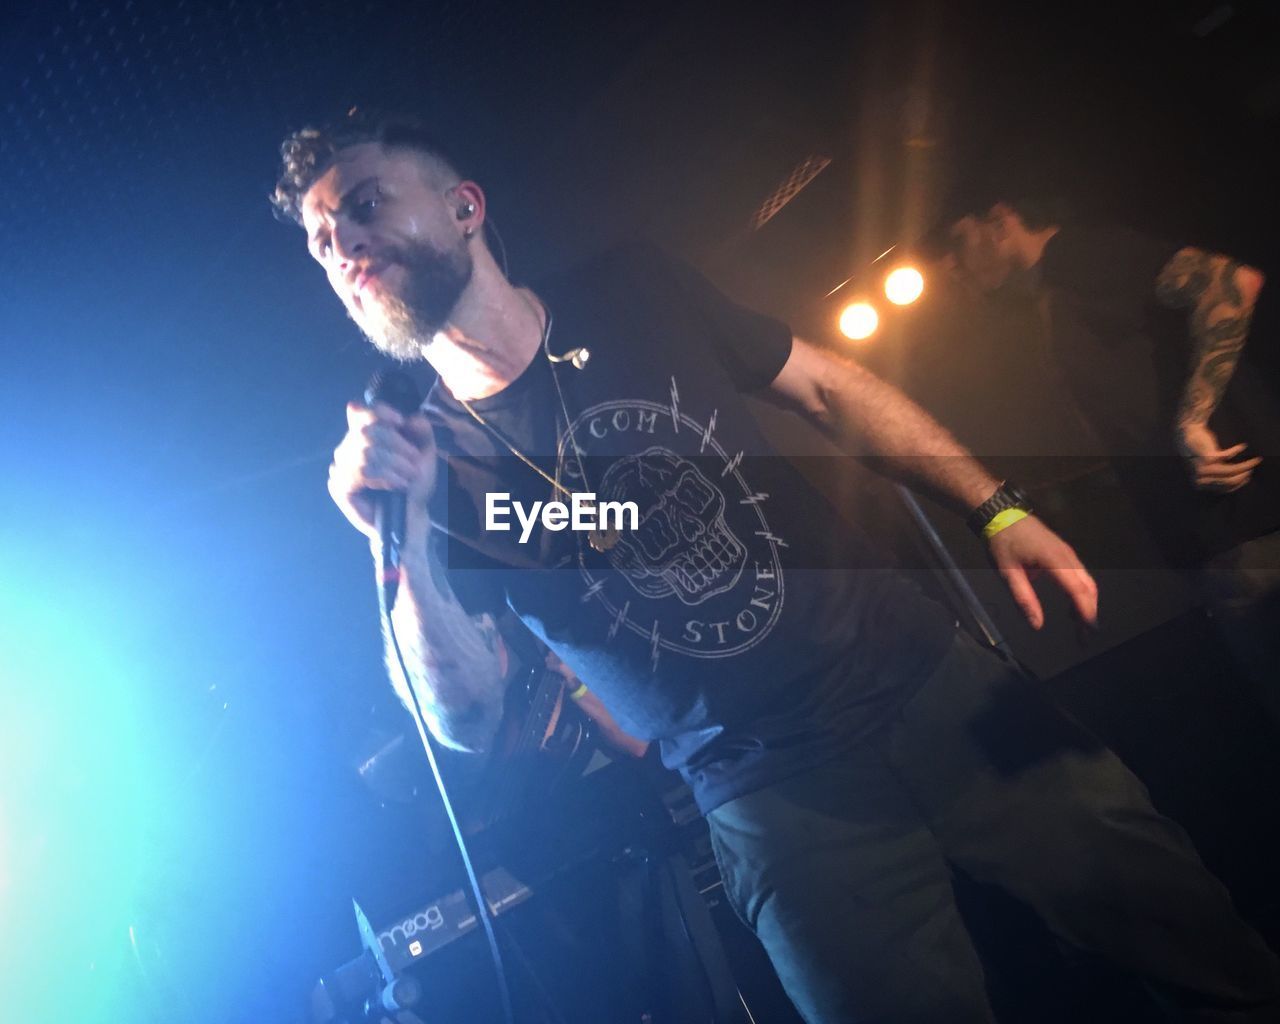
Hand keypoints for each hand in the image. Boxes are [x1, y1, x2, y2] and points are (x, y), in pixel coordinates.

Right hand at [328, 401, 437, 540]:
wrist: (411, 517)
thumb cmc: (414, 484)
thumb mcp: (425, 452)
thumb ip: (421, 430)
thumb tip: (410, 418)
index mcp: (364, 435)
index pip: (361, 412)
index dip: (379, 412)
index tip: (400, 422)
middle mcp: (348, 447)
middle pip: (367, 431)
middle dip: (397, 446)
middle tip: (413, 464)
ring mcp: (340, 467)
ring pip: (365, 452)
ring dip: (394, 465)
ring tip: (407, 478)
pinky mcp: (339, 487)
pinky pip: (360, 472)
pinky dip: (383, 477)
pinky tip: (394, 486)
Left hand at [987, 516, 1097, 630]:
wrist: (1000, 513)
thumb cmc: (1002, 541)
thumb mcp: (1007, 572)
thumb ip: (1023, 598)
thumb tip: (1036, 624)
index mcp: (1054, 559)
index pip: (1077, 589)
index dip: (1085, 610)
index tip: (1089, 630)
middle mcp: (1066, 555)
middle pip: (1088, 587)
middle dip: (1089, 612)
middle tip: (1085, 636)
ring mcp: (1067, 552)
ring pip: (1086, 581)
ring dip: (1086, 603)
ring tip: (1080, 626)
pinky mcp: (1064, 552)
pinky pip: (1079, 575)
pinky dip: (1081, 593)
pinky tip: (1072, 608)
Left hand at [1176, 421, 1260, 492]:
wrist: (1187, 434)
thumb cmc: (1197, 451)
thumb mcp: (1205, 468)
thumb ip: (1215, 476)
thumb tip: (1235, 482)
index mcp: (1199, 483)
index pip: (1224, 489)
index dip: (1238, 484)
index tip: (1247, 478)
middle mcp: (1201, 478)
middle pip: (1229, 481)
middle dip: (1244, 476)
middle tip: (1252, 469)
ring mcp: (1204, 468)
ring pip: (1231, 471)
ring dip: (1245, 465)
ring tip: (1254, 460)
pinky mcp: (1208, 457)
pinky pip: (1228, 456)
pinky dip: (1236, 450)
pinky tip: (1241, 447)